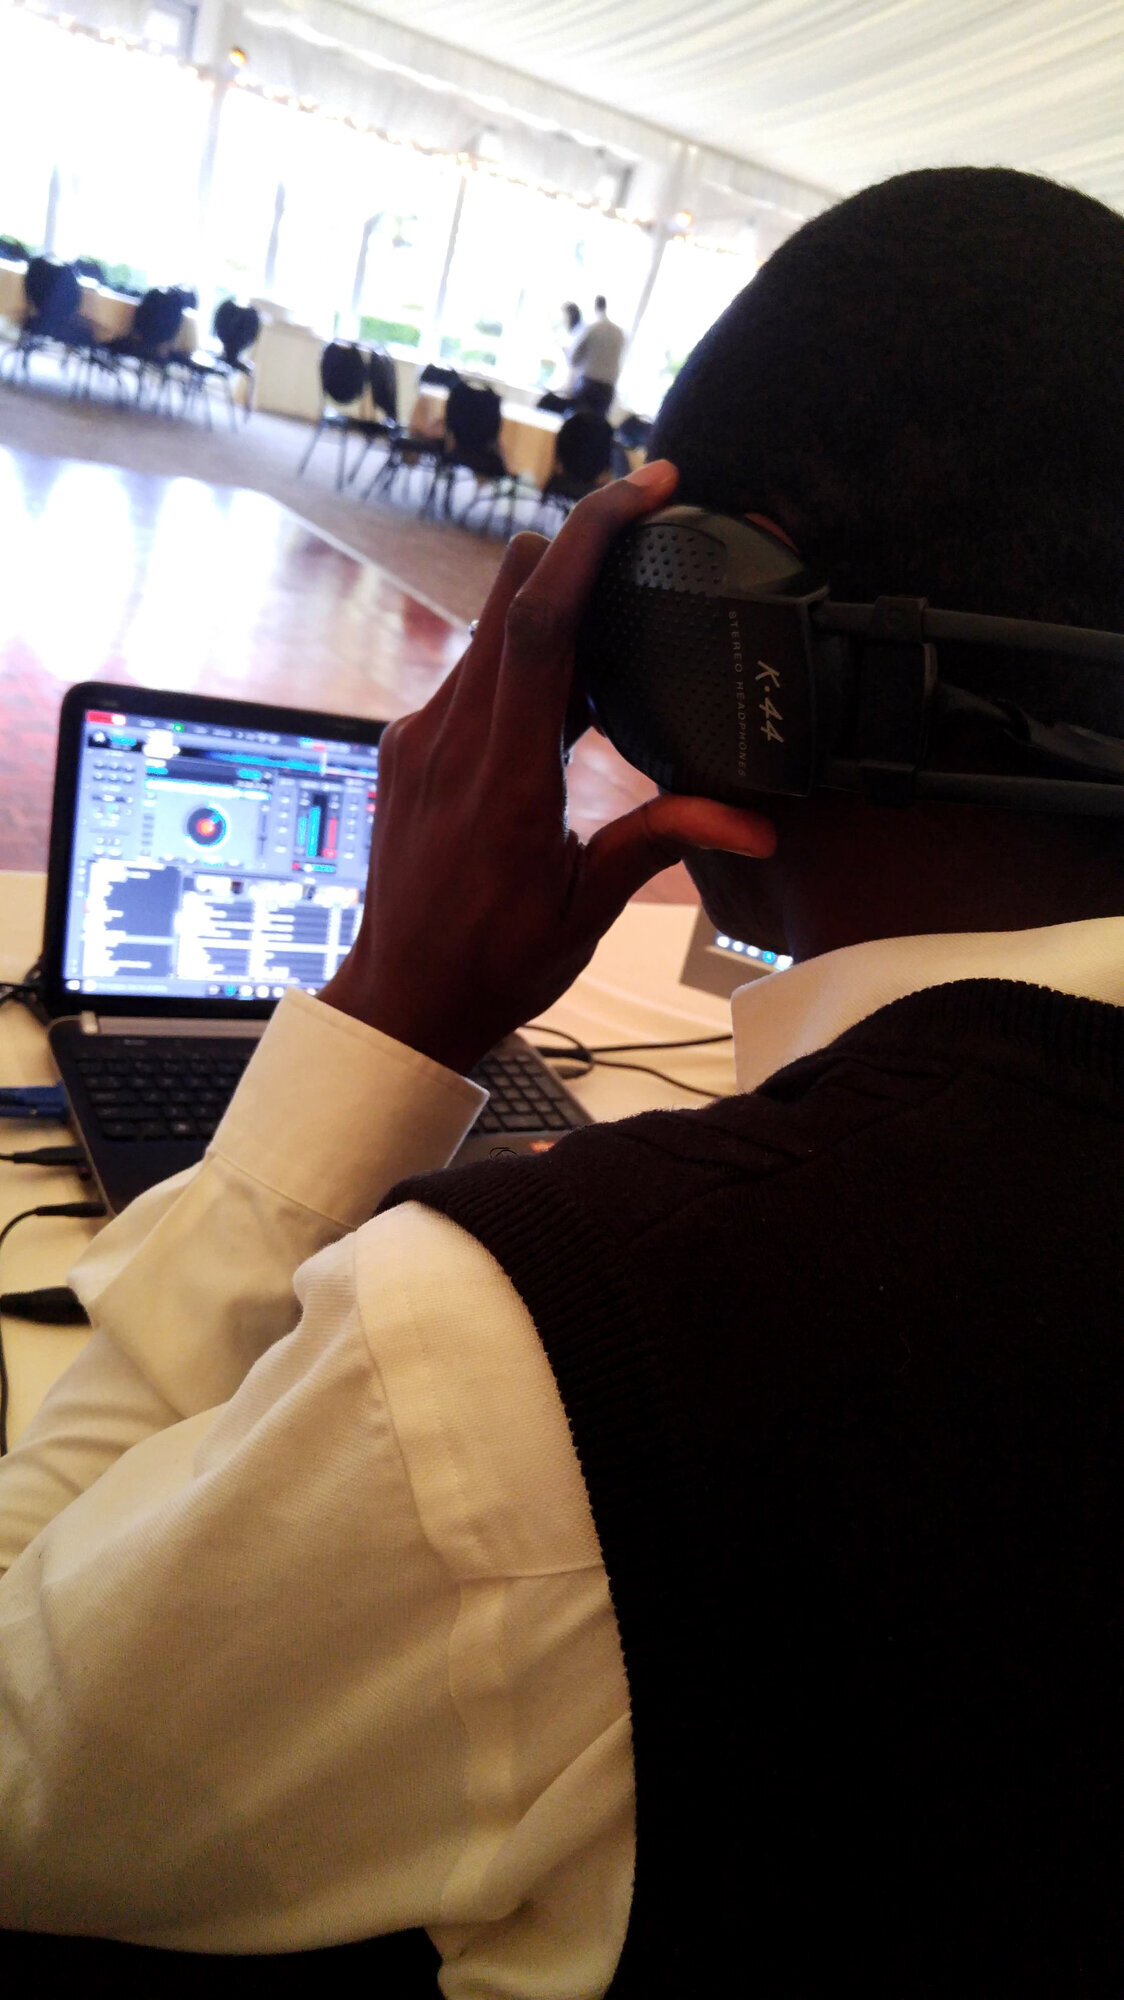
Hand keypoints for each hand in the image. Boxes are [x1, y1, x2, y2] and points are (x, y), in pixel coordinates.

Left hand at [319, 461, 776, 1074]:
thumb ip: (662, 840)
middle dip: (576, 547)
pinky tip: (564, 699)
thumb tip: (753, 823)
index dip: (592, 537)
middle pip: (509, 593)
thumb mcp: (587, 904)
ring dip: (551, 609)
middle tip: (643, 528)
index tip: (645, 490)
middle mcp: (450, 736)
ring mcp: (420, 736)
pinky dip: (520, 662)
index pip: (542, 618)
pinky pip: (470, 674)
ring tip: (619, 630)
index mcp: (503, 772)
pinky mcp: (409, 745)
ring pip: (488, 629)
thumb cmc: (490, 960)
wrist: (401, 997)